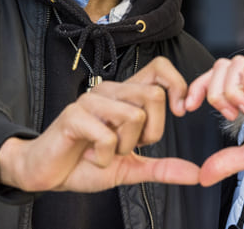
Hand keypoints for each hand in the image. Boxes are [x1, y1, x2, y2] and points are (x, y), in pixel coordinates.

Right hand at [0, 57, 199, 191]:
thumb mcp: (130, 167)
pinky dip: (104, 157)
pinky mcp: (73, 116)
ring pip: (133, 116)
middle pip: (153, 95)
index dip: (177, 85)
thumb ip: (162, 168)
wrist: (47, 173)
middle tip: (129, 147)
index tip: (180, 112)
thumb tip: (195, 174)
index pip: (159, 68)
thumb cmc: (85, 162)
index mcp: (125, 96)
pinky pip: (107, 137)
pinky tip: (91, 157)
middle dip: (150, 132)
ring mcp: (90, 100)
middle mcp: (109, 91)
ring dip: (124, 147)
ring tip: (104, 152)